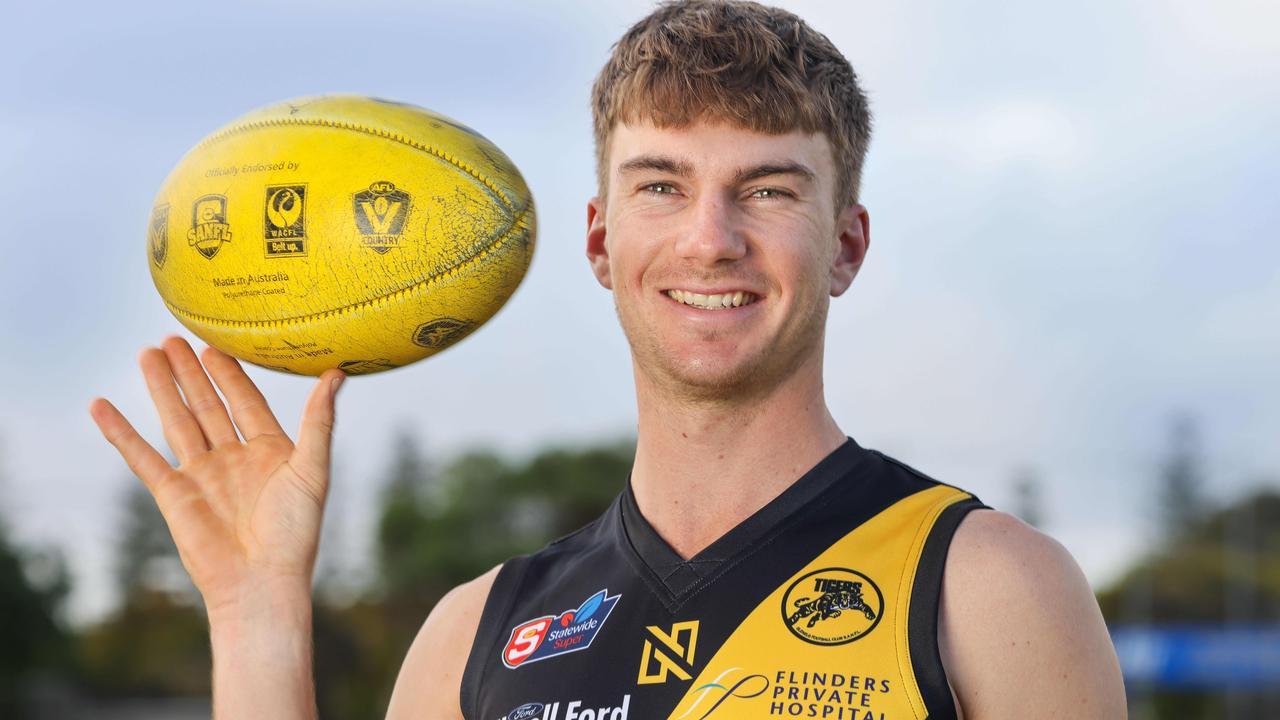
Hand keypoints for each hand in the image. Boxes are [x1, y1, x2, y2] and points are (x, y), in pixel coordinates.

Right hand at [88, 336, 346, 614]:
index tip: (213, 344)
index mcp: (269, 451)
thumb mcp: (313, 469)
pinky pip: (142, 457)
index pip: (245, 401)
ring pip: (177, 421)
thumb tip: (337, 374)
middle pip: (207, 405)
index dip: (229, 373)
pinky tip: (101, 406)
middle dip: (190, 372)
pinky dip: (120, 432)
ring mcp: (202, 475)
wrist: (261, 583)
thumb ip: (319, 421)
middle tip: (171, 338)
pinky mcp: (173, 495)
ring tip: (146, 354)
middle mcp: (233, 459)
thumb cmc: (296, 533)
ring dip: (161, 389)